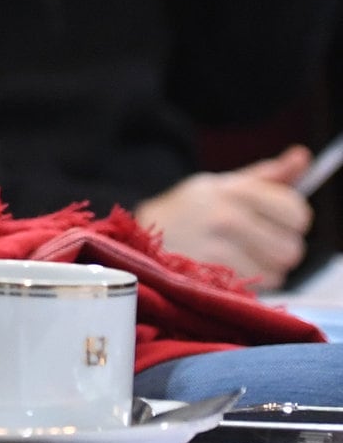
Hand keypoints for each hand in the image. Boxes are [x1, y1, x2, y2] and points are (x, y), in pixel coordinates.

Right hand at [135, 146, 311, 288]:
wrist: (140, 236)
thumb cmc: (191, 211)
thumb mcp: (225, 185)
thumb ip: (268, 176)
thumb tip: (302, 155)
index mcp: (232, 190)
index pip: (295, 211)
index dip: (293, 221)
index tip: (277, 222)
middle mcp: (225, 216)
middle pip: (291, 248)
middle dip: (280, 249)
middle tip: (258, 244)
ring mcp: (216, 247)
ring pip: (278, 271)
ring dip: (266, 269)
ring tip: (241, 256)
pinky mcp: (210, 273)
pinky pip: (257, 286)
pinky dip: (251, 281)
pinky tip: (230, 269)